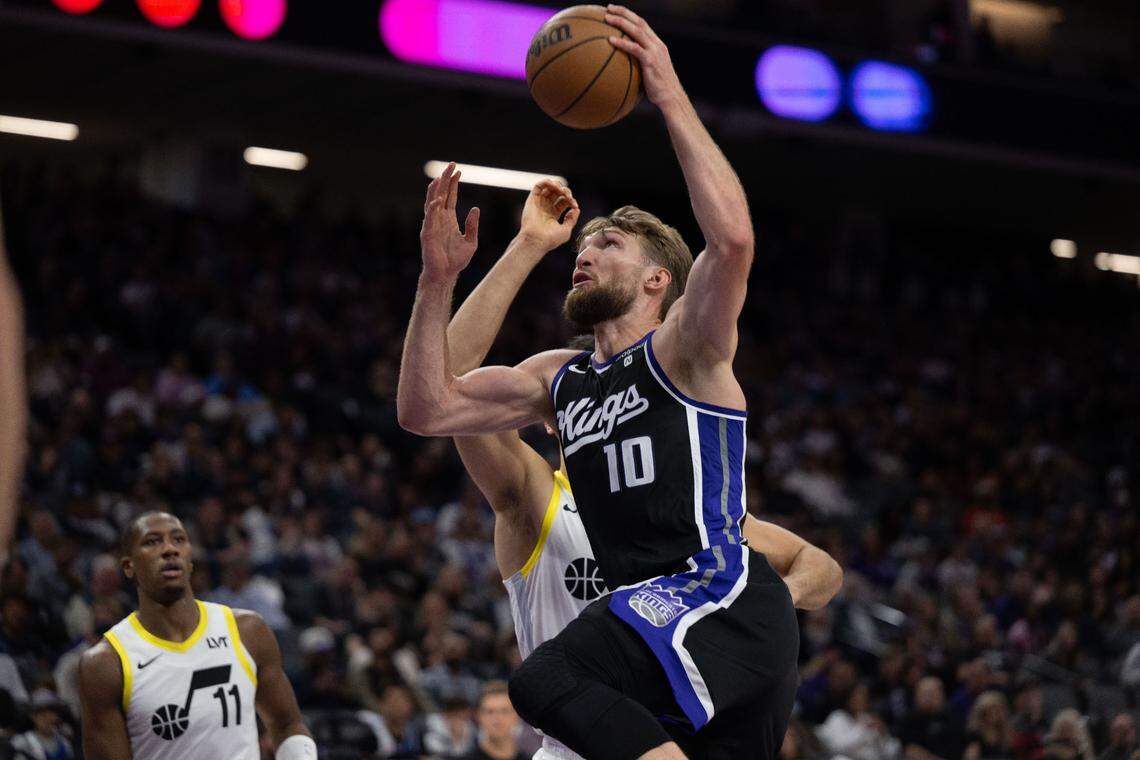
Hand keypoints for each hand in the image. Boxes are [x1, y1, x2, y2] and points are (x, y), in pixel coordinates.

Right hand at [420, 162, 479, 280]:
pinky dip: (432, 209)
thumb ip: (472, 225)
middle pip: (442, 195)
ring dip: (436, 190)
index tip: (459, 171)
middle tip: (451, 165)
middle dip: (446, 180)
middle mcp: (439, 220)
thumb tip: (475, 209)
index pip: (451, 197)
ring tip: (440, 177)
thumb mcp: (471, 242)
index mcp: (449, 220)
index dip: (454, 184)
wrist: (445, 275)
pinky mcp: (427, 234)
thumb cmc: (456, 261)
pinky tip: (437, 200)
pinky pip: (429, 219)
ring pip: (432, 203)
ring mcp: (432, 226)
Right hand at [519, 179, 579, 250]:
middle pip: (557, 193)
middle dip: (566, 192)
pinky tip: (554, 186)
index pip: (564, 201)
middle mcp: (545, 208)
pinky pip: (538, 186)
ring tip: (562, 191)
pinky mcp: (532, 200)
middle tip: (568, 197)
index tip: (574, 206)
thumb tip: (576, 209)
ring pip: (548, 187)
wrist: (536, 240)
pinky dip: (547, 182)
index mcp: (553, 215)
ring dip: (558, 186)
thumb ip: (572, 219)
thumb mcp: (566, 230)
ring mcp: (539, 203)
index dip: (571, 200)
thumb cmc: (550, 239)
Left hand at [605, 5, 683, 109]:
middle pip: (639, 22)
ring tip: (606, 18)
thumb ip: (639, 65)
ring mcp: (655, 51)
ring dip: (621, 22)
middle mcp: (657, 44)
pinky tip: (610, 40)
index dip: (629, 15)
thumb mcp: (650, 73)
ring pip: (637, 30)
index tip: (616, 11)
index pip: (643, 24)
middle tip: (608, 8)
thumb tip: (622, 68)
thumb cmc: (658, 90)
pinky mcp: (651, 61)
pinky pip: (634, 48)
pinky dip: (622, 42)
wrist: (671, 97)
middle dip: (623, 12)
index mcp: (657, 45)